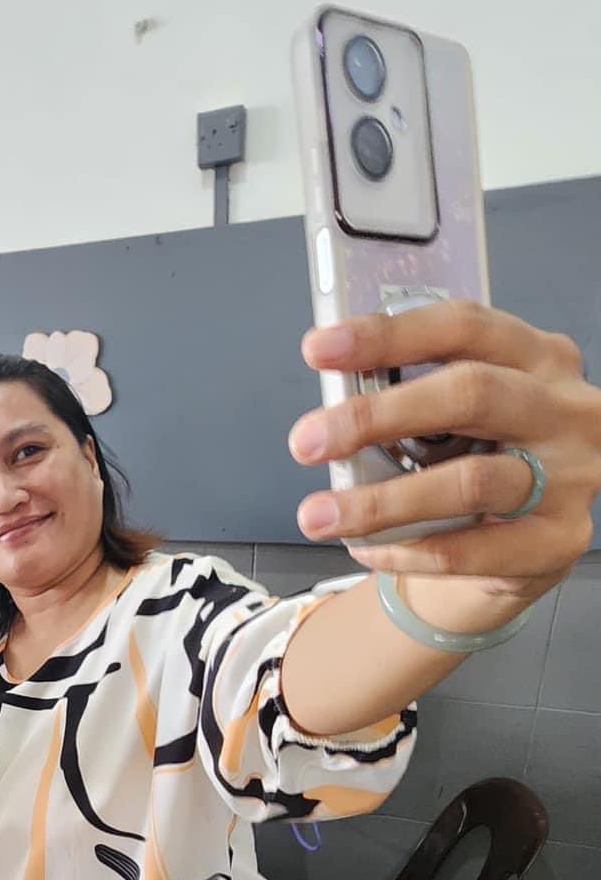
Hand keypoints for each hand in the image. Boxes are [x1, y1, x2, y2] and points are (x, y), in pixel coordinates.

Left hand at [291, 302, 600, 607]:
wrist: (529, 542)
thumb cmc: (484, 459)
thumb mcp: (460, 414)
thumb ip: (414, 396)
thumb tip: (330, 409)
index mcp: (537, 356)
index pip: (463, 327)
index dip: (388, 335)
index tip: (320, 349)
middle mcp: (564, 408)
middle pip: (471, 394)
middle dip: (376, 416)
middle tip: (308, 441)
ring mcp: (571, 475)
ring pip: (469, 483)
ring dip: (380, 502)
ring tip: (320, 515)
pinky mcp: (559, 540)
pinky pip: (468, 551)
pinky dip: (406, 552)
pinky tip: (367, 549)